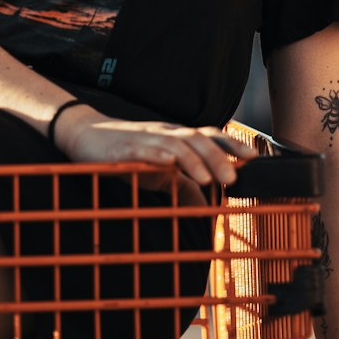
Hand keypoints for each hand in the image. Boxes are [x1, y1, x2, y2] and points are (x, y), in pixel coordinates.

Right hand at [53, 106, 255, 186]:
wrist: (84, 136)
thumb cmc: (125, 153)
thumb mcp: (158, 172)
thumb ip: (181, 186)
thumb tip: (204, 206)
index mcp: (175, 137)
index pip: (209, 136)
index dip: (232, 144)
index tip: (253, 158)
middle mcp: (165, 133)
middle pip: (198, 139)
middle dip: (219, 156)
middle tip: (235, 178)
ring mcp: (147, 138)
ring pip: (179, 144)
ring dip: (197, 160)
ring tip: (212, 179)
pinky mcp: (128, 148)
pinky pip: (149, 150)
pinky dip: (164, 157)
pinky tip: (172, 166)